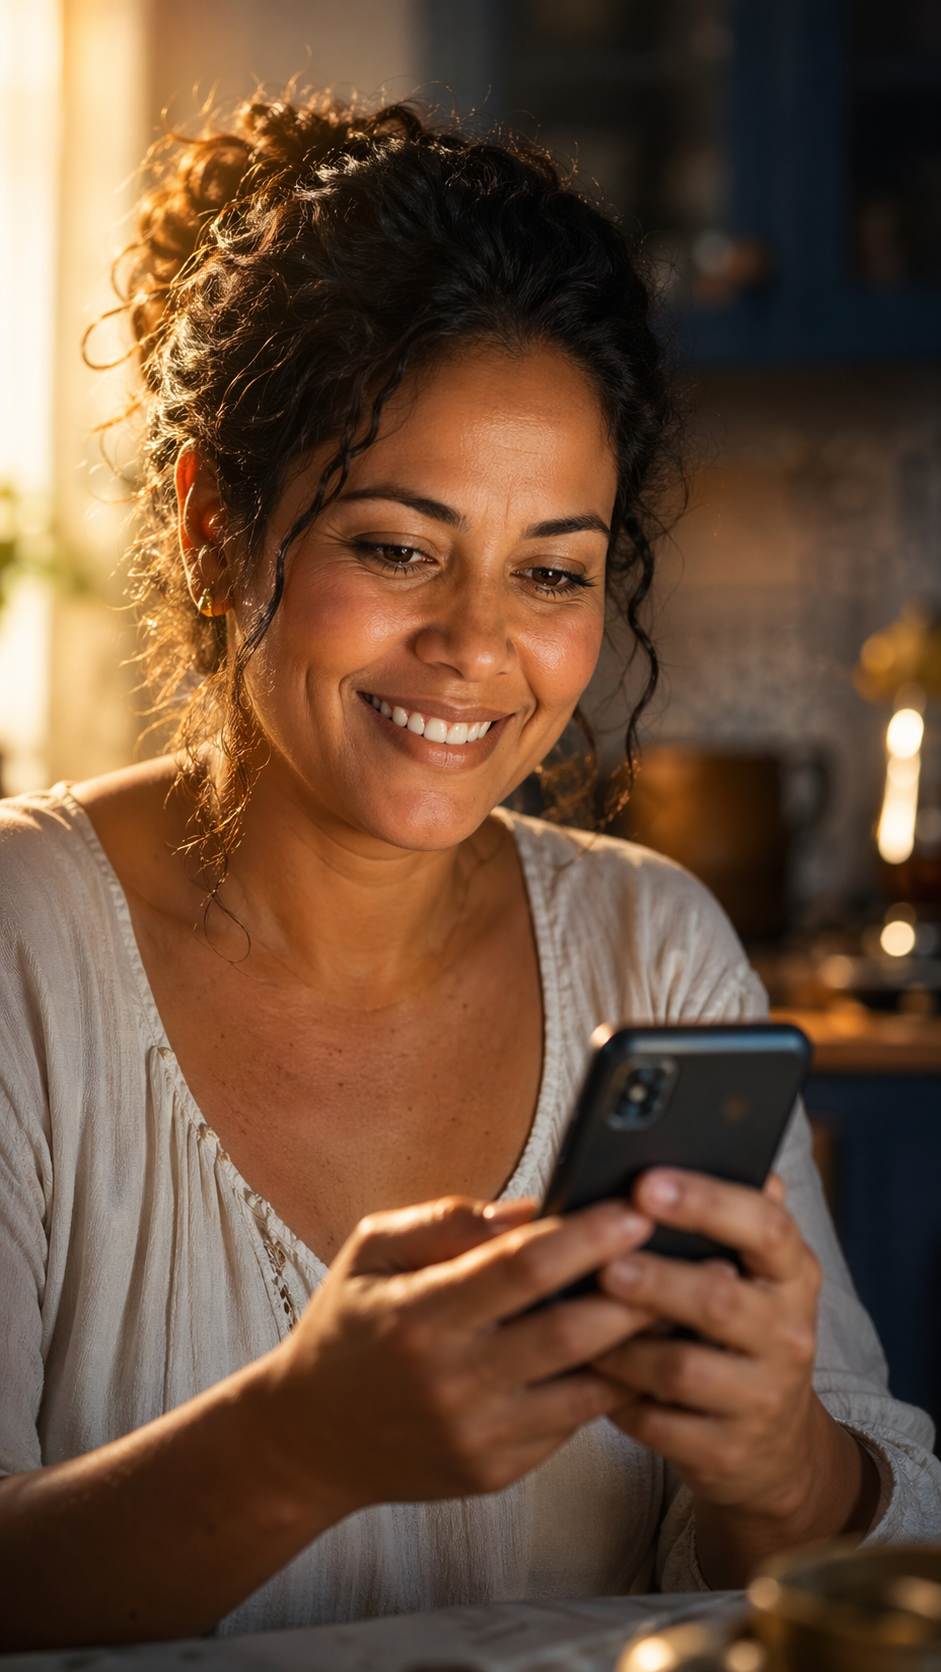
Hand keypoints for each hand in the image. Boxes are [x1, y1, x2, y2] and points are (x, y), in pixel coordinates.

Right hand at [266, 1193, 653, 1515]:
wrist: (310, 1440)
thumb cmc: (346, 1329)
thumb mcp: (371, 1252)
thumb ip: (445, 1220)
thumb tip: (531, 1208)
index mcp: (420, 1315)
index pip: (520, 1269)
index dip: (586, 1238)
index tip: (635, 1209)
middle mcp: (453, 1381)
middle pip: (571, 1332)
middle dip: (638, 1290)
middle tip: (692, 1255)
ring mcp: (479, 1434)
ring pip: (586, 1386)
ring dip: (641, 1343)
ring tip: (686, 1301)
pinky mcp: (497, 1470)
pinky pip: (570, 1421)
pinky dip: (608, 1383)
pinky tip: (640, 1350)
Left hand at [593, 1169, 878, 1584]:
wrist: (773, 1447)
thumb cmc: (736, 1330)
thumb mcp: (749, 1271)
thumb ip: (722, 1217)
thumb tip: (689, 1144)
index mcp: (791, 1273)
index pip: (765, 1225)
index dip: (706, 1201)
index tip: (646, 1182)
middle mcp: (787, 1332)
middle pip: (719, 1299)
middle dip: (655, 1278)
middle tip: (604, 1262)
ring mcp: (761, 1396)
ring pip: (680, 1367)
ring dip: (621, 1343)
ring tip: (575, 1318)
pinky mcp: (726, 1451)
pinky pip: (659, 1423)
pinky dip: (617, 1397)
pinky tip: (587, 1375)